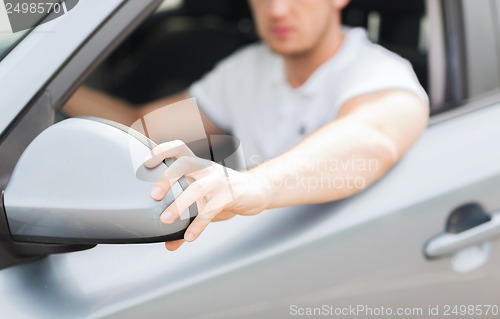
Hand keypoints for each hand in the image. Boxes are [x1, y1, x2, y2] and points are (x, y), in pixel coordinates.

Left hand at [144, 140, 269, 250]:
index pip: (179, 148)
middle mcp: (207, 168)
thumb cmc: (223, 194)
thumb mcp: (204, 202)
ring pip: (197, 187)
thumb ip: (186, 220)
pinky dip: (199, 223)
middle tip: (153, 195)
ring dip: (180, 203)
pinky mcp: (230, 195)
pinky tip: (189, 236)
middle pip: (185, 163)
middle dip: (167, 177)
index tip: (146, 162)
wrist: (256, 191)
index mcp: (198, 165)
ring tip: (166, 219)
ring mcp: (220, 180)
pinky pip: (212, 209)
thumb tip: (170, 245)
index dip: (162, 151)